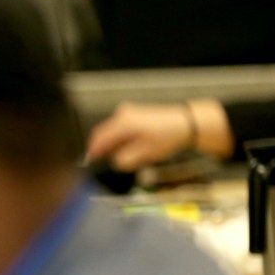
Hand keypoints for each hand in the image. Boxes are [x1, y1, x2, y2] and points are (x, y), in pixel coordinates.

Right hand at [85, 100, 232, 169]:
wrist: (186, 123)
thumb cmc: (167, 137)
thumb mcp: (145, 154)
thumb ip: (125, 160)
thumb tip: (115, 162)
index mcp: (122, 124)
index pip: (99, 139)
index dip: (92, 152)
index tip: (89, 162)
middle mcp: (121, 115)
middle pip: (103, 133)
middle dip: (101, 147)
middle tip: (102, 161)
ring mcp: (127, 112)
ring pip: (111, 131)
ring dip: (111, 143)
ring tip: (122, 155)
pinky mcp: (133, 113)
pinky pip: (118, 127)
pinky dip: (119, 137)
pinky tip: (129, 146)